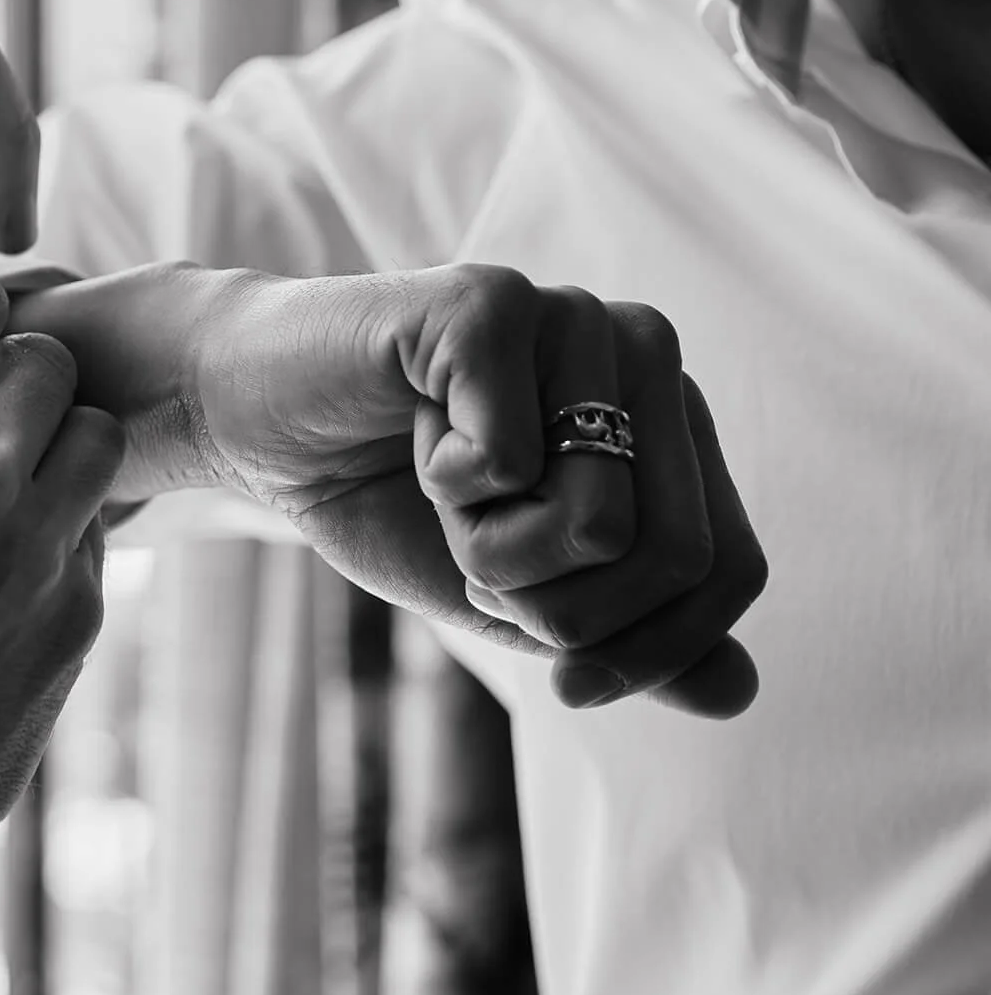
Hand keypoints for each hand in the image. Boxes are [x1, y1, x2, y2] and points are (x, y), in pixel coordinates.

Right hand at [192, 264, 766, 716]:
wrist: (255, 420)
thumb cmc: (381, 495)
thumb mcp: (512, 593)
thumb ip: (622, 635)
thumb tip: (739, 693)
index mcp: (668, 420)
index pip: (732, 566)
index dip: (651, 650)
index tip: (563, 680)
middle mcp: (645, 354)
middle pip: (673, 557)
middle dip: (556, 609)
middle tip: (474, 561)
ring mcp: (574, 317)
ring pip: (597, 523)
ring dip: (488, 548)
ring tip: (439, 488)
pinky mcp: (491, 300)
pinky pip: (507, 463)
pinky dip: (442, 485)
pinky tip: (411, 431)